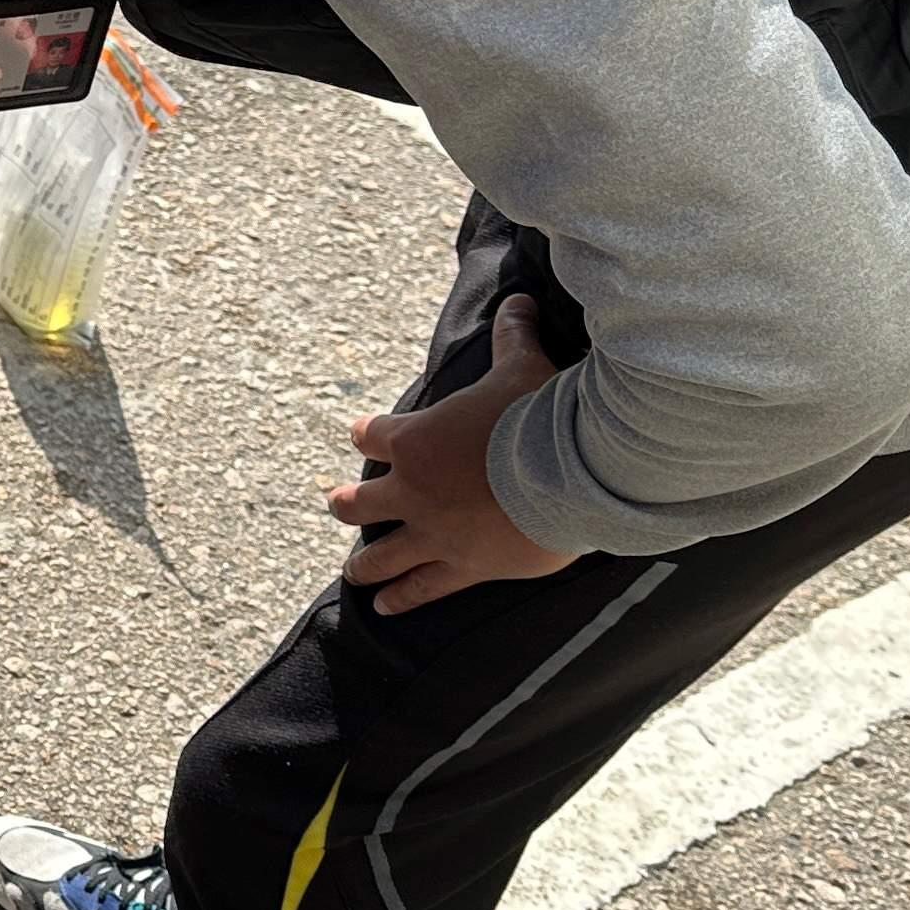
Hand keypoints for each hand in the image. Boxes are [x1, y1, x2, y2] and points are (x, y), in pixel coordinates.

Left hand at [326, 296, 582, 615]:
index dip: (365, 433)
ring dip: (364, 564)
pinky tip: (383, 607)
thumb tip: (518, 301)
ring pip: (381, 555)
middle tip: (338, 506)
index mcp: (414, 440)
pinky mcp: (463, 567)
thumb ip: (512, 336)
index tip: (361, 434)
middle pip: (359, 503)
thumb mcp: (522, 367)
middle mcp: (412, 491)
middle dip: (346, 505)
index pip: (371, 436)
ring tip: (354, 573)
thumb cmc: (541, 416)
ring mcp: (433, 534)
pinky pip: (421, 588)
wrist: (571, 473)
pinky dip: (401, 599)